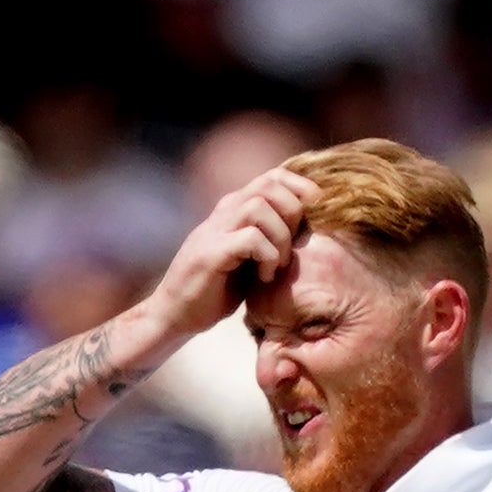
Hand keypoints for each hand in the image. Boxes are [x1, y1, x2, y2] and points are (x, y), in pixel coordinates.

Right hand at [135, 167, 311, 352]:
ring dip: (280, 237)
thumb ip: (269, 238)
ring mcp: (215, 231)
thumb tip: (309, 228)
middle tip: (295, 244)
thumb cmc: (217, 289)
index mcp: (234, 209)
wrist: (176, 314)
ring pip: (259, 207)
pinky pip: (250, 239)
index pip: (273, 177)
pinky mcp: (211, 254)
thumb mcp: (249, 259)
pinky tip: (264, 277)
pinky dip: (267, 257)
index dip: (301, 189)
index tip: (315, 217)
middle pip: (269, 184)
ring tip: (279, 264)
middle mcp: (224, 213)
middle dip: (293, 211)